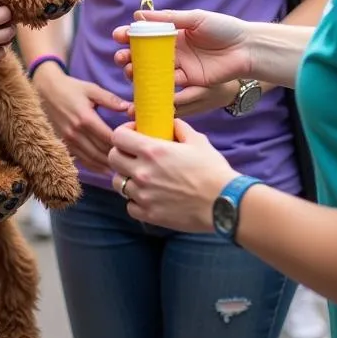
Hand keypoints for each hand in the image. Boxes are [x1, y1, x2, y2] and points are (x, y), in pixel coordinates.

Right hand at [35, 67, 129, 174]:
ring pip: (91, 159)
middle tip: (131, 159)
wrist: (45, 90)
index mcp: (86, 119)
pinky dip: (93, 166)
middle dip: (116, 156)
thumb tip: (129, 108)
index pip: (108, 138)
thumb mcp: (91, 89)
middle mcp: (76, 133)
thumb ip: (110, 100)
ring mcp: (68, 140)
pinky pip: (80, 160)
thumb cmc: (71, 88)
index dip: (122, 143)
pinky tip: (104, 168)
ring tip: (121, 167)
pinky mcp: (63, 144)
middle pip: (101, 152)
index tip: (134, 144)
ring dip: (106, 165)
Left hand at [108, 120, 235, 232]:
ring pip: (118, 183)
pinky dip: (135, 201)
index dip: (124, 133)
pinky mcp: (149, 214)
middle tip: (134, 155)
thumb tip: (171, 123)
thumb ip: (179, 128)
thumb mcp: (198, 141)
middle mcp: (143, 172)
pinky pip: (129, 205)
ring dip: (126, 177)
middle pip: (113, 158)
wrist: (223, 203)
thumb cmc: (212, 170)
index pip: (118, 137)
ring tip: (142, 177)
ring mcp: (143, 195)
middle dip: (121, 153)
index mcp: (152, 151)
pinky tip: (148, 196)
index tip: (134, 134)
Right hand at [113, 8, 253, 93]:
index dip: (130, 35)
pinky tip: (145, 86)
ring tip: (128, 70)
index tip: (118, 36)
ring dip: (138, 71)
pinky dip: (156, 85)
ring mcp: (181, 66)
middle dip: (129, 56)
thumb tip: (139, 16)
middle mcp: (174, 50)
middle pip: (145, 54)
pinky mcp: (190, 81)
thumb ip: (168, 18)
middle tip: (119, 57)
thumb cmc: (224, 28)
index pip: (146, 34)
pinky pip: (170, 84)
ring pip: (154, 70)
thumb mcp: (195, 18)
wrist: (247, 48)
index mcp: (174, 32)